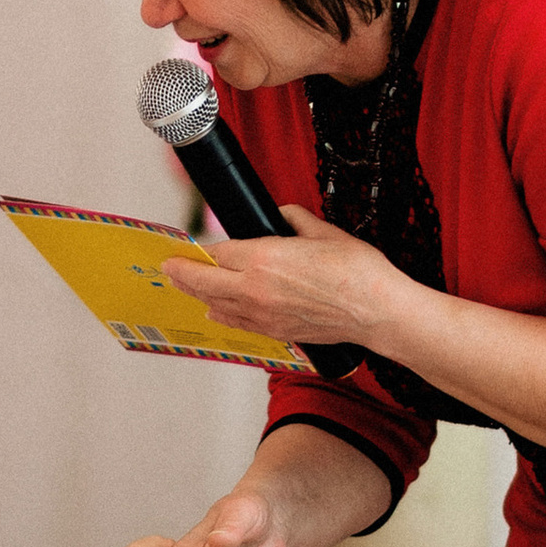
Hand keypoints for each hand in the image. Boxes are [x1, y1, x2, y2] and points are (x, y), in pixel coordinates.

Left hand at [163, 205, 393, 351]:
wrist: (376, 311)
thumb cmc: (357, 271)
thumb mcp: (323, 231)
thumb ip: (294, 220)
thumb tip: (281, 215)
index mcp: (265, 257)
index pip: (220, 251)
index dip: (205, 248)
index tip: (194, 245)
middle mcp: (256, 288)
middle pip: (205, 280)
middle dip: (182, 272)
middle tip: (169, 266)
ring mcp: (263, 314)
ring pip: (216, 304)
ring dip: (198, 293)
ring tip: (185, 285)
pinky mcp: (276, 331)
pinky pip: (237, 322)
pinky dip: (221, 314)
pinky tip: (214, 310)